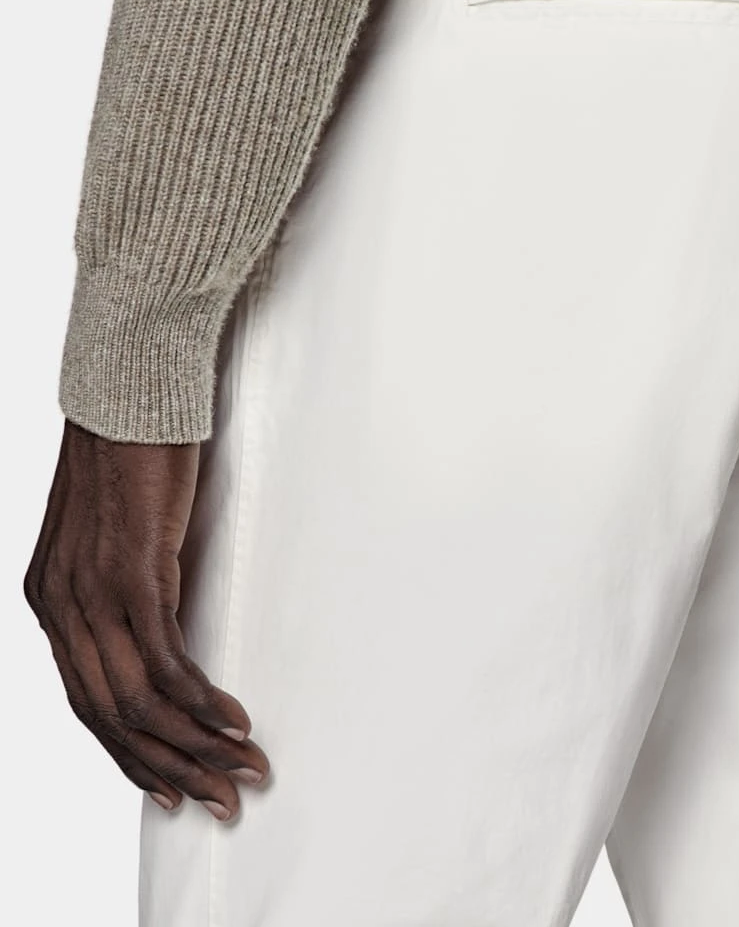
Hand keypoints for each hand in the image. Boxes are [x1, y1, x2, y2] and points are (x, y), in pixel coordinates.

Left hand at [24, 419, 269, 820]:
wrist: (127, 385)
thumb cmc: (129, 451)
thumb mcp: (113, 531)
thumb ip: (123, 586)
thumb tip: (162, 628)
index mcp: (50, 600)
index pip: (85, 704)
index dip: (129, 758)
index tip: (170, 788)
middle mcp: (60, 606)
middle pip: (109, 720)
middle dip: (168, 770)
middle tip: (219, 800)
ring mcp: (90, 593)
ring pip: (136, 704)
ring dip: (193, 747)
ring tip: (241, 770)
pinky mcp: (131, 572)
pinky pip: (165, 662)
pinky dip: (201, 702)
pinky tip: (234, 720)